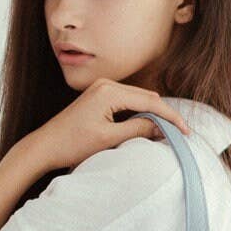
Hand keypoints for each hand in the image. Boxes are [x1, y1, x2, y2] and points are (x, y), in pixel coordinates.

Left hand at [34, 78, 192, 170]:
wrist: (45, 146)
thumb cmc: (72, 144)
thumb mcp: (109, 139)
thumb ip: (138, 129)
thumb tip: (161, 127)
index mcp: (109, 92)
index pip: (150, 101)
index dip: (170, 117)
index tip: (185, 131)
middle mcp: (106, 84)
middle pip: (146, 96)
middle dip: (165, 114)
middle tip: (182, 132)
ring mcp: (102, 88)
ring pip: (138, 98)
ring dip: (153, 113)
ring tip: (169, 130)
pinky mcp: (99, 95)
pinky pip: (127, 101)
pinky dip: (140, 111)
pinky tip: (149, 123)